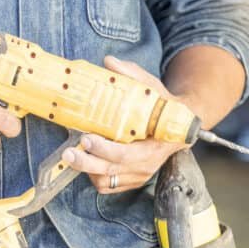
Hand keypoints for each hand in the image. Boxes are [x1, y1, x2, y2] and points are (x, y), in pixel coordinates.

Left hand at [62, 56, 188, 193]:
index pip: (126, 154)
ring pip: (107, 181)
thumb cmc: (164, 108)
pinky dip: (94, 176)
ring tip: (74, 154)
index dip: (104, 149)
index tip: (87, 138)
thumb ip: (133, 75)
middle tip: (68, 152)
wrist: (180, 129)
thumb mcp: (153, 88)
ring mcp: (138, 175)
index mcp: (153, 145)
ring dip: (88, 169)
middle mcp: (145, 165)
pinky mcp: (131, 181)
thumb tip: (109, 62)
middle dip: (86, 163)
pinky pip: (108, 185)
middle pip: (111, 170)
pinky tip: (88, 160)